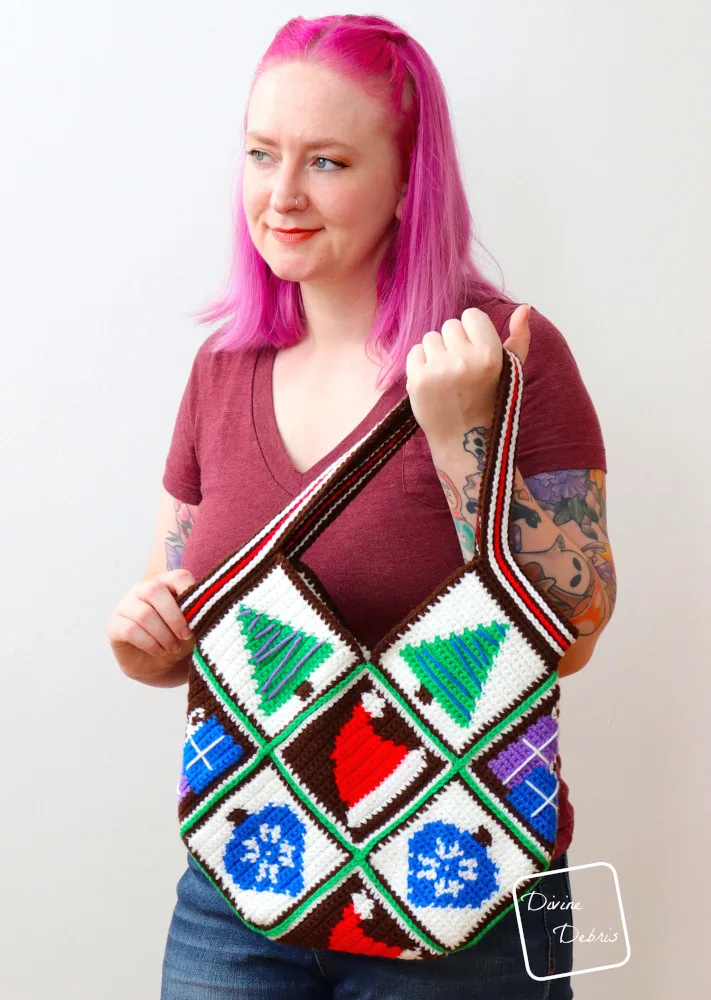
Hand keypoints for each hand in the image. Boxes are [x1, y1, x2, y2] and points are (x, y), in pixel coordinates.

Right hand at [107, 569, 195, 681]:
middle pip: (155, 590)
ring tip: (173, 648)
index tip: (199, 614)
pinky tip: (160, 651)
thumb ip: (198, 614)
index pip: (177, 576)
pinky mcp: (115, 625)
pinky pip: (131, 630)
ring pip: (144, 614)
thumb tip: (206, 611)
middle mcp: (142, 589)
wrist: (156, 664)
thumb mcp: (192, 626)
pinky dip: (150, 643)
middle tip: (186, 636)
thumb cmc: (177, 638)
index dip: (189, 592)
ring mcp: (126, 605)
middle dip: (174, 616)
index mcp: (165, 583)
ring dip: (163, 635)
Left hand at [405, 303, 531, 448]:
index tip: (476, 353)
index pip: (472, 315)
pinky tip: (433, 381)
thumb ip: (519, 338)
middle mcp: (463, 361)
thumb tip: (524, 307)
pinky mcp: (416, 381)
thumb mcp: (511, 372)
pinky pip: (414, 352)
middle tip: (461, 369)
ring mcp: (438, 371)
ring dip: (437, 352)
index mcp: (490, 355)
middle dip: (454, 342)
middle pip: (450, 325)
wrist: (464, 440)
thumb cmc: (490, 402)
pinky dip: (421, 364)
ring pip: (431, 337)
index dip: (473, 332)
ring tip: (447, 375)